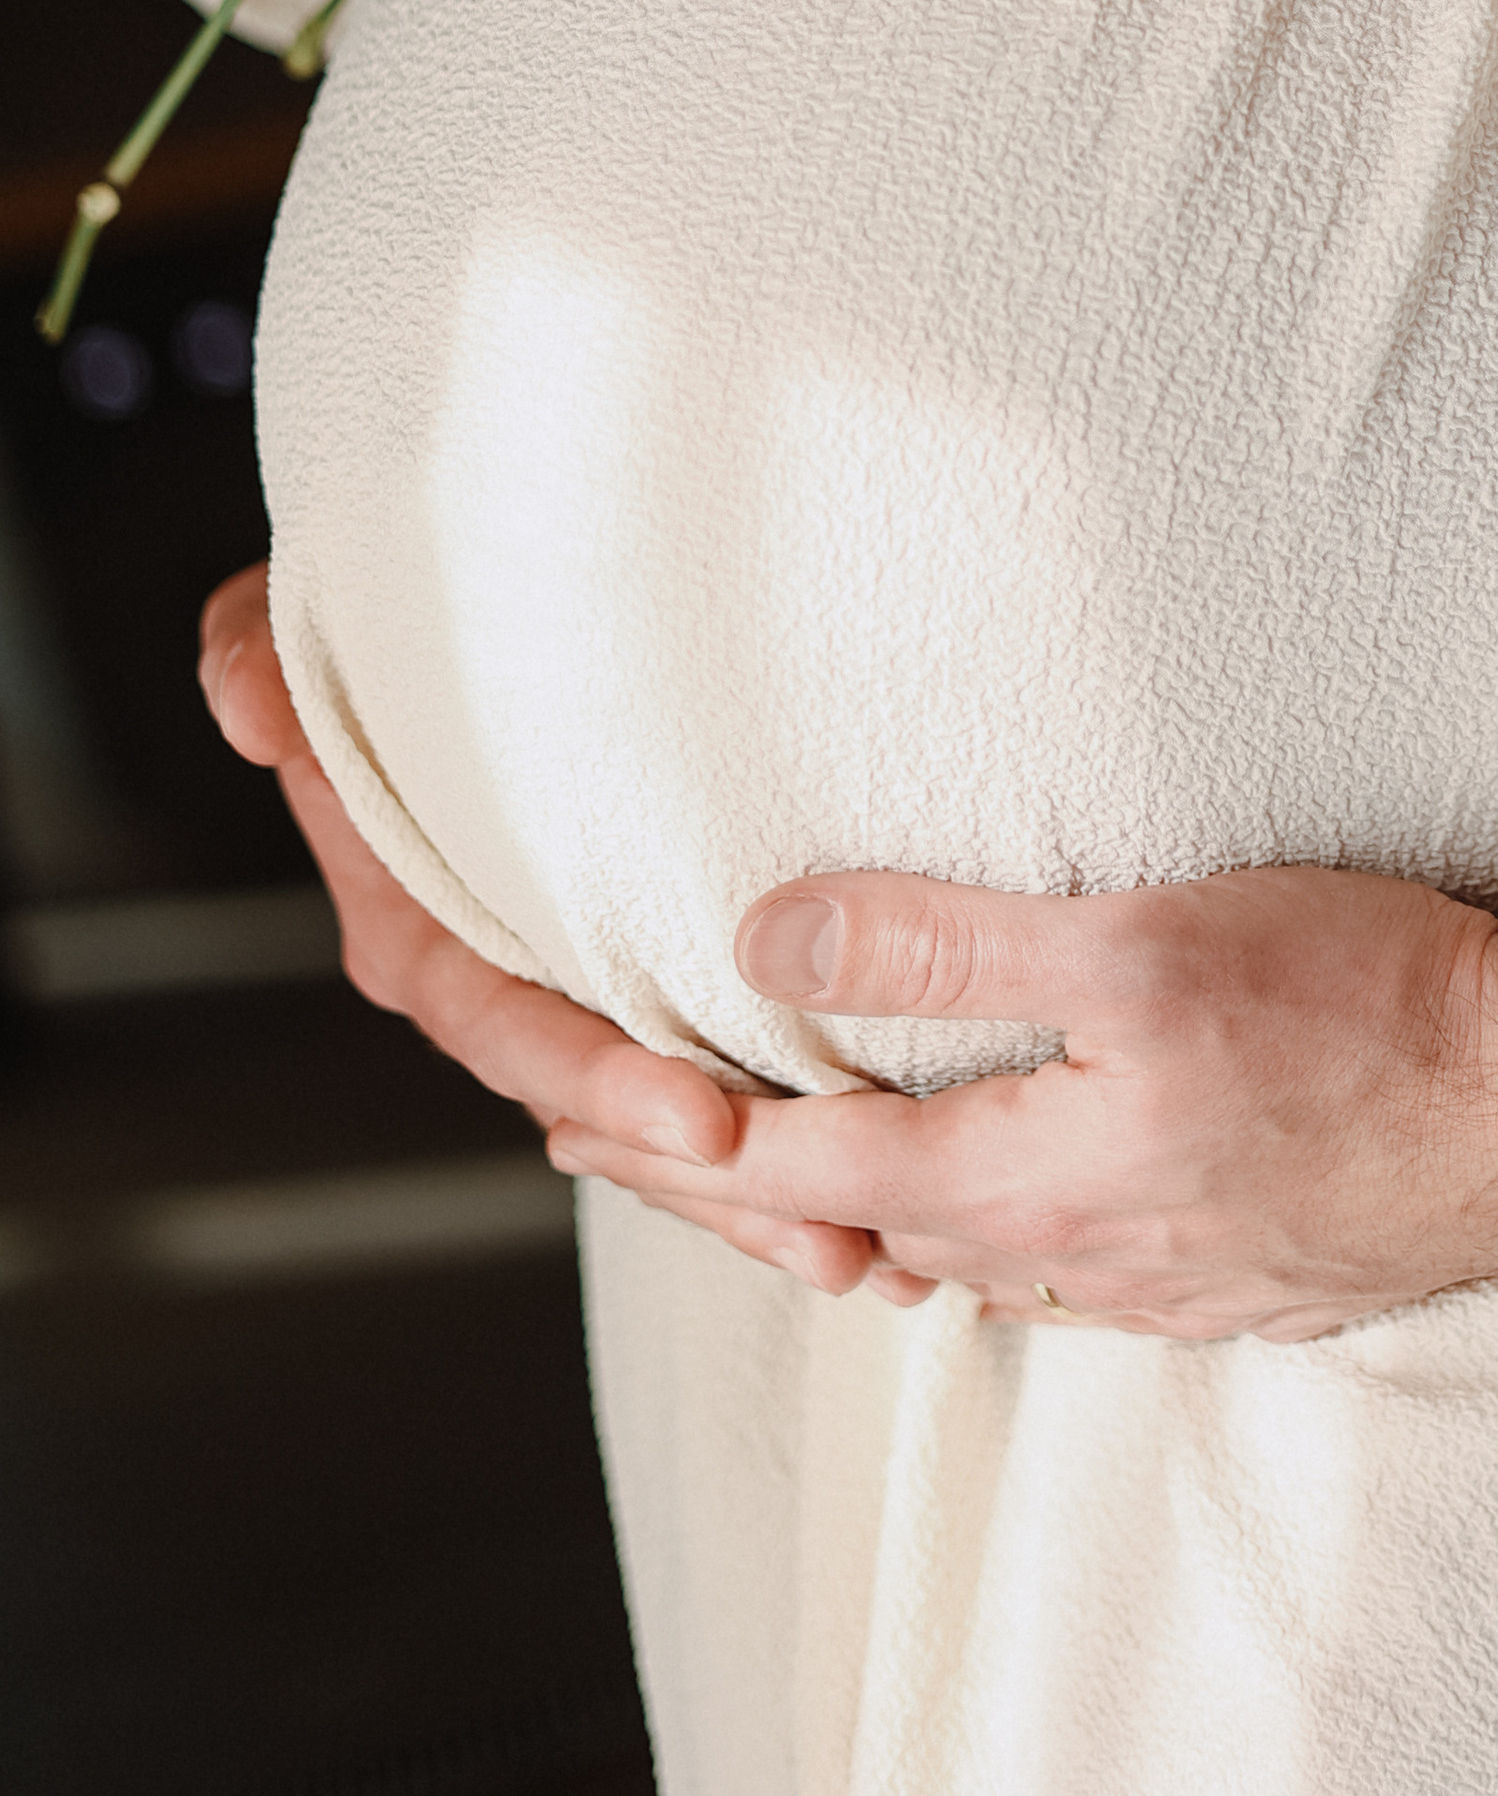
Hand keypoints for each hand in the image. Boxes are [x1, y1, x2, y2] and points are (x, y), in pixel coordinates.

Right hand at [192, 568, 885, 1289]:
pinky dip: (785, 1137)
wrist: (449, 621)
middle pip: (607, 1107)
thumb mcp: (294, 627)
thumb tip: (253, 706)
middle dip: (707, 1175)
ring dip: (761, 1190)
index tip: (697, 1115)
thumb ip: (262, 663)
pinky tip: (880, 1192)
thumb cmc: (376, 629)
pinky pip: (714, 1072)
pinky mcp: (652, 980)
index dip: (598, 1079)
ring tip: (871, 1241)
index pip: (506, 1028)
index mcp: (419, 933)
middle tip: (819, 1215)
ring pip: (669, 1121)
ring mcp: (578, 993)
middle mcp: (501, 984)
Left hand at [544, 856, 1497, 1338]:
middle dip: (736, 1186)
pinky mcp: (1222, 1273)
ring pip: (954, 1254)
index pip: (794, 1171)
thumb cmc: (1358, 1001)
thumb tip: (765, 939)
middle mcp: (1067, 1261)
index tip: (576, 1102)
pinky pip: (1051, 1265)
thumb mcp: (1136, 939)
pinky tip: (974, 1185)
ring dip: (850, 1210)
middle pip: (857, 1228)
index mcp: (1022, 1181)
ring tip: (776, 1162)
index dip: (675, 1134)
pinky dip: (968, 1221)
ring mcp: (1150, 1283)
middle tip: (626, 1136)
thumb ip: (944, 945)